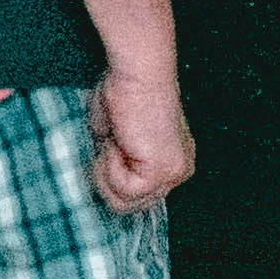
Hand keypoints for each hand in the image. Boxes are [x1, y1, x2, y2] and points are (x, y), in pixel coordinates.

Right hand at [91, 61, 194, 213]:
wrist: (138, 72)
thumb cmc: (125, 90)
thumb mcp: (118, 135)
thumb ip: (118, 160)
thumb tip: (100, 178)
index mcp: (174, 162)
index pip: (139, 195)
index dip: (113, 179)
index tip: (107, 151)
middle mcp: (180, 171)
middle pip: (131, 206)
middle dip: (107, 178)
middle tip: (109, 145)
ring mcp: (173, 175)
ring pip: (124, 204)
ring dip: (107, 172)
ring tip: (115, 141)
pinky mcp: (159, 173)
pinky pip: (123, 191)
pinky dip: (109, 167)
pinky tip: (118, 141)